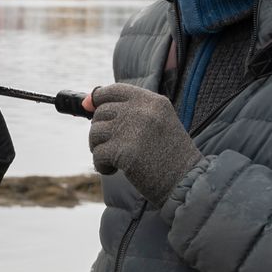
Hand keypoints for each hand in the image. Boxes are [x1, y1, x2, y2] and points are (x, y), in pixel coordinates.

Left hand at [88, 83, 203, 205]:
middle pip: (100, 113)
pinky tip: (115, 170)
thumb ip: (126, 111)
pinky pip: (98, 154)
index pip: (114, 89)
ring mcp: (131, 129)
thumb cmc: (170, 156)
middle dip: (101, 132)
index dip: (98, 98)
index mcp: (153, 101)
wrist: (187, 182)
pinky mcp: (123, 151)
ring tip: (115, 160)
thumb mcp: (157, 124)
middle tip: (114, 148)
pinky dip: (102, 165)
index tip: (90, 107)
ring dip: (100, 149)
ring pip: (95, 133)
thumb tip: (84, 103)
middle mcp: (141, 110)